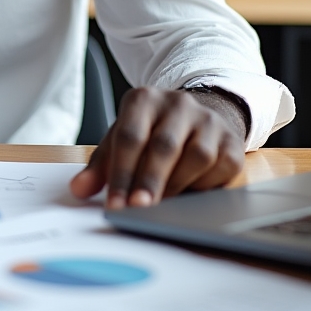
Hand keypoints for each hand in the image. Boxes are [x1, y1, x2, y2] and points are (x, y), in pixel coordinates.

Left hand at [69, 87, 246, 208]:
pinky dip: (204, 187)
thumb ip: (100, 166)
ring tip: (162, 206)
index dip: (121, 173)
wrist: (197, 118)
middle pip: (163, 146)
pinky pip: (221, 169)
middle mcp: (178, 104)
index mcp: (144, 99)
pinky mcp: (232, 142)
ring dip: (177, 186)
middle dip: (149, 182)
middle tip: (138, 210)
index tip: (115, 204)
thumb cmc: (151, 133)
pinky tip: (190, 195)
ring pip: (196, 157)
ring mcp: (208, 121)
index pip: (130, 136)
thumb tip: (78, 190)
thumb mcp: (121, 140)